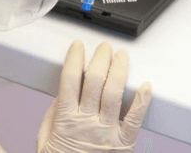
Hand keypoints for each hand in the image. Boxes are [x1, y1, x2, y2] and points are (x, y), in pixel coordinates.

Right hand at [37, 41, 151, 152]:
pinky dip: (142, 101)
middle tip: (103, 47)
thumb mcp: (45, 141)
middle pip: (94, 81)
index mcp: (66, 120)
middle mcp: (87, 123)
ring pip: (114, 93)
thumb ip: (52, 116)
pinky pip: (134, 119)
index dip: (74, 59)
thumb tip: (61, 94)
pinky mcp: (124, 143)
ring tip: (121, 56)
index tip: (77, 47)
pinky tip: (146, 86)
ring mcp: (107, 132)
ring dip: (118, 70)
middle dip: (99, 58)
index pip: (70, 80)